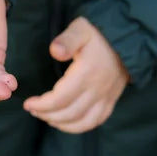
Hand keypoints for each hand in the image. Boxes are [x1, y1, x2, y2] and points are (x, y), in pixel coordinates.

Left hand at [22, 16, 128, 132]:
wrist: (127, 38)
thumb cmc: (98, 33)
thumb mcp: (81, 29)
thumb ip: (67, 39)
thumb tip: (54, 51)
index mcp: (87, 73)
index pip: (61, 98)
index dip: (42, 104)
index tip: (29, 103)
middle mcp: (97, 89)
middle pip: (69, 113)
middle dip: (47, 115)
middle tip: (33, 110)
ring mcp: (106, 97)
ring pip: (82, 122)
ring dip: (61, 124)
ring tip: (46, 117)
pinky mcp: (111, 100)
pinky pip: (96, 121)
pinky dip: (79, 127)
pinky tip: (66, 123)